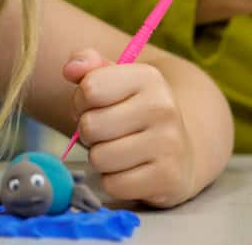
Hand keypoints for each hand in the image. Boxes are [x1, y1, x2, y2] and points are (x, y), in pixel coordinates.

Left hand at [63, 48, 194, 207]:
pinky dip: (114, 181)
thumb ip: (88, 67)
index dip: (81, 101)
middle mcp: (163, 107)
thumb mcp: (115, 81)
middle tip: (106, 132)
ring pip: (99, 158)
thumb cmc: (134, 112)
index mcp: (148, 77)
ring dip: (100, 157)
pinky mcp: (168, 178)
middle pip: (90, 125)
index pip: (89, 89)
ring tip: (118, 150)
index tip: (95, 105)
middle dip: (88, 132)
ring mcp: (169, 144)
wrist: (182, 151)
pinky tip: (130, 170)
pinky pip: (113, 184)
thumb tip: (69, 69)